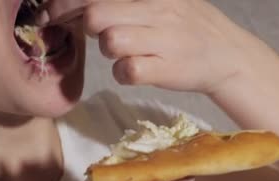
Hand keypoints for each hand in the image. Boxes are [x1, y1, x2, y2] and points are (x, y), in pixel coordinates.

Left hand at [40, 0, 254, 93]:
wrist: (228, 56)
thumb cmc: (188, 27)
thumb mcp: (164, 1)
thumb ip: (127, 0)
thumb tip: (84, 6)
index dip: (65, 3)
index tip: (50, 13)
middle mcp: (157, 10)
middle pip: (97, 14)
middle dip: (80, 25)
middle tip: (83, 33)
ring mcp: (163, 40)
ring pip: (111, 42)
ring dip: (108, 51)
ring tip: (123, 51)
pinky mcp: (166, 69)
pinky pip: (127, 71)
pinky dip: (123, 74)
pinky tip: (134, 71)